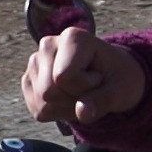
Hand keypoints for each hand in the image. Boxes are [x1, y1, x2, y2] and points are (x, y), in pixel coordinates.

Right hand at [19, 23, 146, 132]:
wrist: (112, 78)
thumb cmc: (119, 78)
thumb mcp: (122, 89)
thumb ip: (104, 100)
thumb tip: (83, 113)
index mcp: (72, 37)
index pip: (63, 77)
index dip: (85, 86)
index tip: (99, 76)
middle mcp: (48, 45)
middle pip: (48, 91)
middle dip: (73, 98)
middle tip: (90, 88)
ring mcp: (35, 62)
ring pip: (42, 103)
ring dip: (65, 107)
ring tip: (81, 93)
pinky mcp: (29, 79)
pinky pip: (38, 108)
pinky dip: (56, 111)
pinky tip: (69, 98)